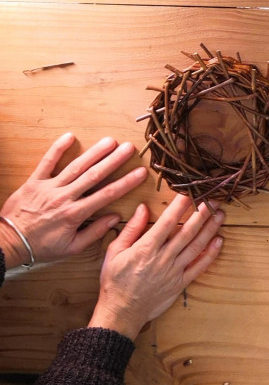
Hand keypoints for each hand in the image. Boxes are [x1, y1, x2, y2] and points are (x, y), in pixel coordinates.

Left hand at [0, 134, 147, 265]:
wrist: (10, 241)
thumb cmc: (42, 246)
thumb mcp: (71, 247)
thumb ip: (94, 232)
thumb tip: (115, 218)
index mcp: (75, 214)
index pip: (106, 195)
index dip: (126, 183)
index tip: (140, 173)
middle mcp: (64, 197)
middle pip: (94, 175)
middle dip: (114, 161)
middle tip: (129, 148)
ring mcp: (49, 187)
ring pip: (76, 167)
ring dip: (94, 153)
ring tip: (110, 141)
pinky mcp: (34, 181)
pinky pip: (47, 162)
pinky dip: (58, 148)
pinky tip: (70, 136)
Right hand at [90, 195, 223, 339]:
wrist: (120, 312)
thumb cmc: (114, 281)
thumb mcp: (114, 252)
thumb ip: (131, 229)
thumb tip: (143, 208)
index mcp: (146, 248)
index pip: (168, 221)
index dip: (181, 205)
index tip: (190, 191)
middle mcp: (163, 258)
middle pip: (187, 231)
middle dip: (202, 213)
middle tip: (212, 199)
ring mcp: (174, 272)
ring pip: (196, 246)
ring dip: (210, 229)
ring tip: (220, 214)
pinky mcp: (180, 284)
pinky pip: (199, 267)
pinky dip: (211, 254)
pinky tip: (219, 241)